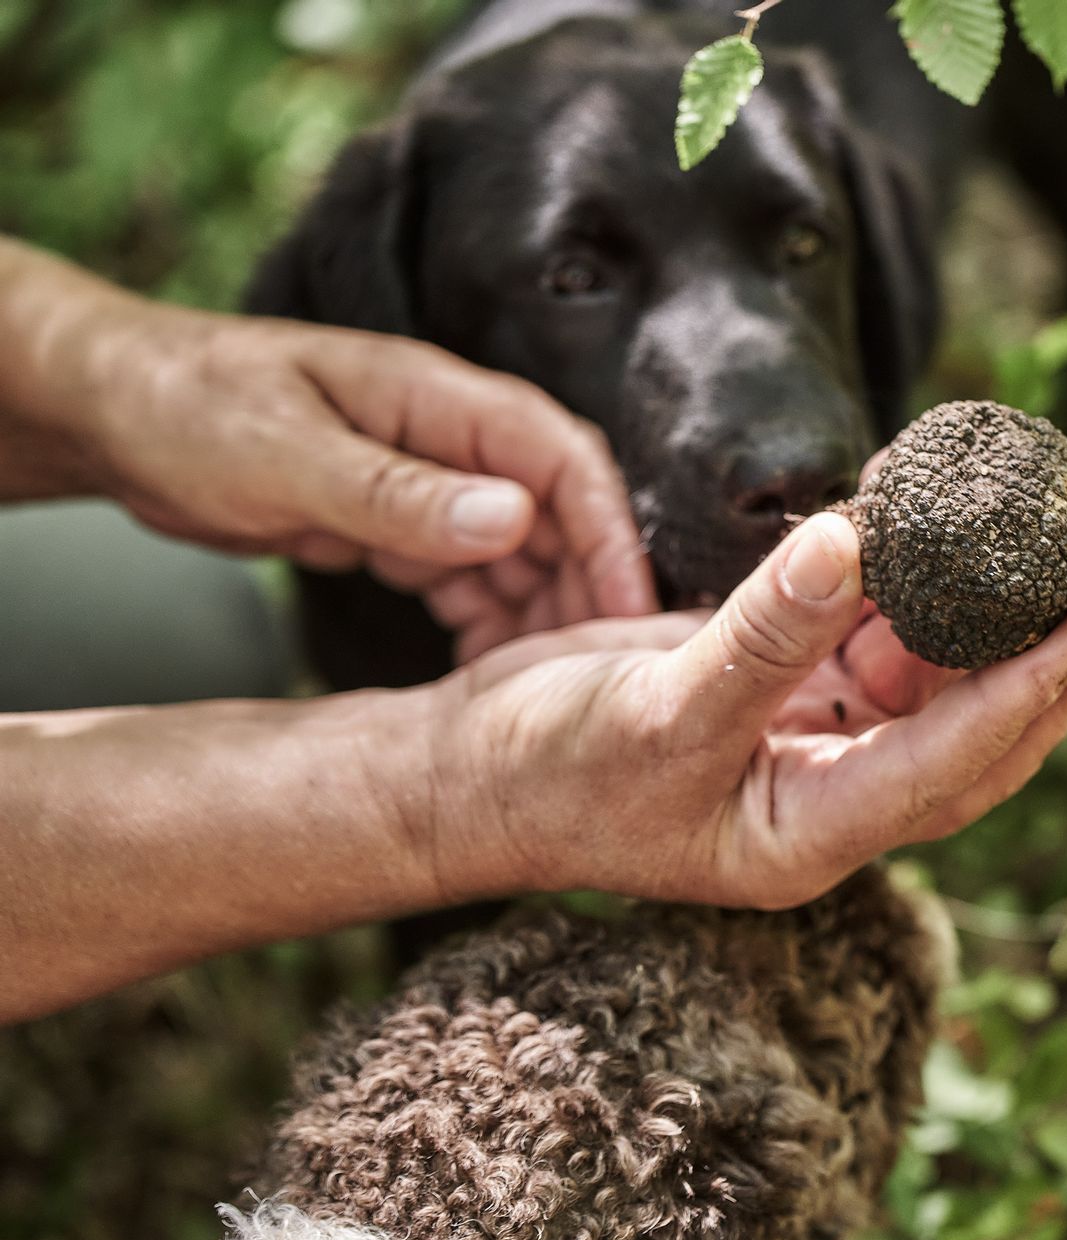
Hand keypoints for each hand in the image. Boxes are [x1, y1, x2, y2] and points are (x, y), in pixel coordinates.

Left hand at [87, 309, 655, 657]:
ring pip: (520, 553)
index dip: (609, 536)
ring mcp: (428, 482)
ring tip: (540, 686)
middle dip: (584, 590)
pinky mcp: (399, 522)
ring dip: (537, 614)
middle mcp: (451, 439)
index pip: (565, 461)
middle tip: (592, 673)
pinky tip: (482, 672)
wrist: (110, 411)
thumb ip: (399, 492)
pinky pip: (468, 576)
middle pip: (558, 514)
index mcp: (440, 400)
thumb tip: (512, 519)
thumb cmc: (188, 406)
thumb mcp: (287, 455)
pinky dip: (484, 622)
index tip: (629, 613)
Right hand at [417, 513, 1066, 908]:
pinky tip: (922, 520)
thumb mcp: (658, 707)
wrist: (468, 771)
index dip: (1033, 686)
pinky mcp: (782, 691)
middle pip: (978, 730)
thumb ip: (762, 632)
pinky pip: (870, 637)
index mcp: (814, 833)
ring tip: (1035, 529)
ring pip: (933, 680)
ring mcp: (811, 743)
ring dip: (981, 611)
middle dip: (1050, 654)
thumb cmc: (550, 770)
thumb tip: (859, 540)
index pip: (956, 761)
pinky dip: (903, 584)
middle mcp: (832, 795)